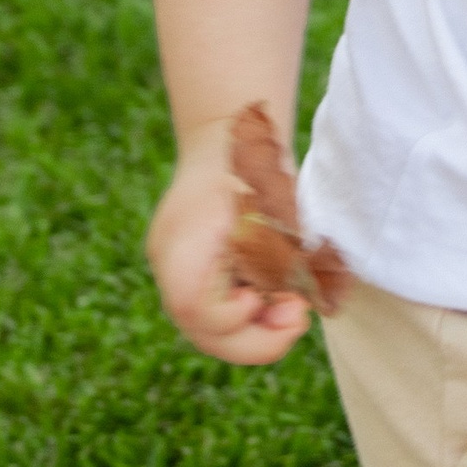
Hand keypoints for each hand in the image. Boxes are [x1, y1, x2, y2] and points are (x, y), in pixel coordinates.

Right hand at [147, 120, 315, 366]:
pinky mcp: (185, 269)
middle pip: (201, 329)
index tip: (271, 299)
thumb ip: (282, 261)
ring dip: (254, 330)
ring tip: (293, 309)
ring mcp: (171, 266)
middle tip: (299, 319)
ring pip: (207, 328)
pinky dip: (245, 313)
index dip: (234, 318)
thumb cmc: (258, 163)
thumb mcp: (276, 208)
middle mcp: (167, 259)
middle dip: (255, 339)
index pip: (192, 307)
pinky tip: (274, 297)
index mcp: (181, 240)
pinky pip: (211, 309)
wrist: (229, 128)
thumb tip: (299, 311)